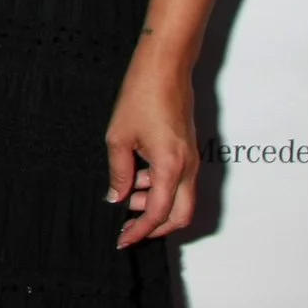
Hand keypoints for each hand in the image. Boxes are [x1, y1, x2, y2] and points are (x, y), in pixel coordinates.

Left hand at [106, 45, 197, 247]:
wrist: (164, 67)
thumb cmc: (141, 95)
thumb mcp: (119, 137)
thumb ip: (119, 172)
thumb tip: (116, 198)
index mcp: (171, 166)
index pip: (159, 213)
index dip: (140, 231)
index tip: (122, 239)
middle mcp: (188, 167)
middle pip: (180, 215)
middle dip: (155, 227)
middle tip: (128, 228)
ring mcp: (191, 159)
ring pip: (180, 198)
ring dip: (154, 204)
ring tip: (125, 194)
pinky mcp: (188, 150)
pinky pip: (179, 181)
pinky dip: (159, 187)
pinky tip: (136, 176)